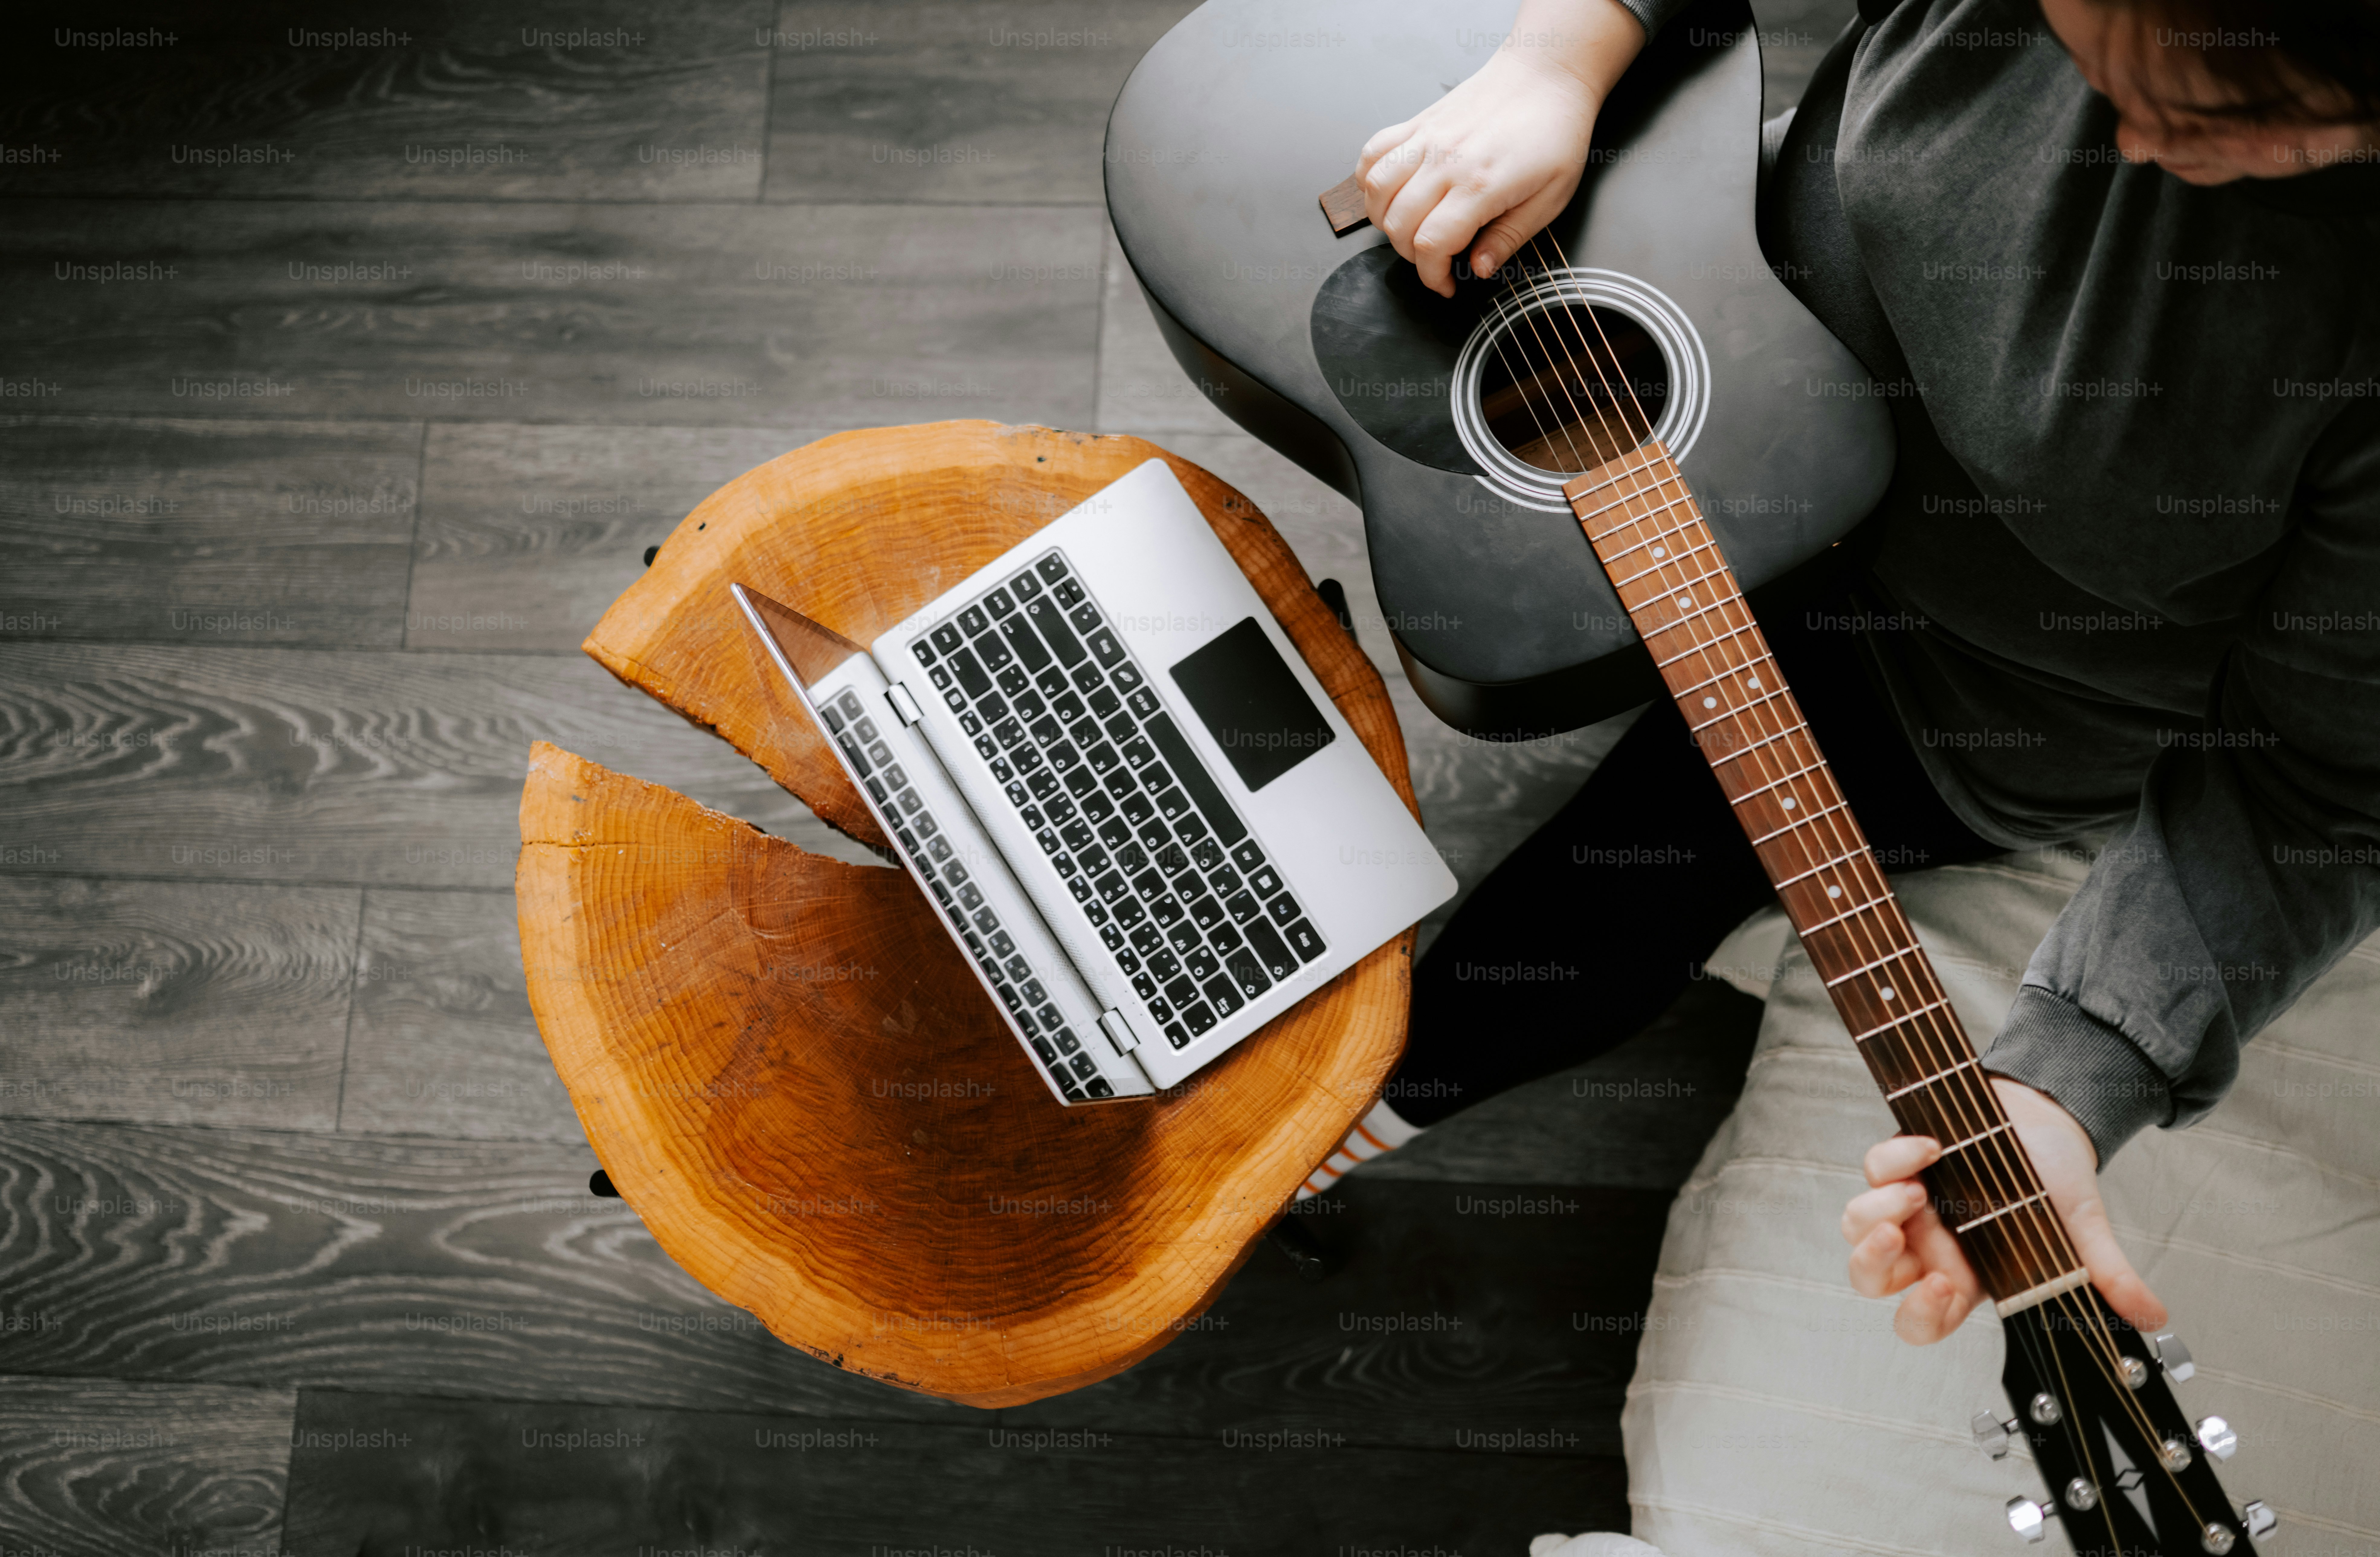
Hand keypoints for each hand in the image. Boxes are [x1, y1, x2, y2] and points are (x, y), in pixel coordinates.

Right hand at [1355, 0, 1644, 297]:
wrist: (1547, 75)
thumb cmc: (1555, 133)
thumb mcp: (1551, 198)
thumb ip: (1510, 237)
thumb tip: (1479, 268)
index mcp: (1480, 184)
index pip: (1431, 245)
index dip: (1432, 276)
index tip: (1445, 284)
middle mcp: (1445, 161)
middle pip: (1398, 224)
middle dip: (1411, 255)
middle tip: (1435, 258)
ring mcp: (1427, 139)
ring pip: (1376, 191)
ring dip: (1384, 221)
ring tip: (1409, 228)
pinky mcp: (1419, 122)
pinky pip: (1373, 152)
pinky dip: (1368, 179)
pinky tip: (1389, 193)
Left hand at [1839, 1076, 2166, 1344]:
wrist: (2047, 1123)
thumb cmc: (2056, 1183)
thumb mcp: (2084, 1230)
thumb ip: (2107, 1275)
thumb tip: (2151, 1316)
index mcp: (1967, 1276)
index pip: (1922, 1320)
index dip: (1921, 1315)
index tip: (1945, 1286)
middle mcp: (1928, 1246)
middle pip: (1868, 1278)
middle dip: (1870, 1264)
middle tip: (1896, 1237)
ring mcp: (1909, 1204)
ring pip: (1854, 1225)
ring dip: (1874, 1209)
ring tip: (1918, 1191)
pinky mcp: (1900, 1160)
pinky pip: (1873, 1166)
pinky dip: (1894, 1156)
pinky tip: (1931, 1148)